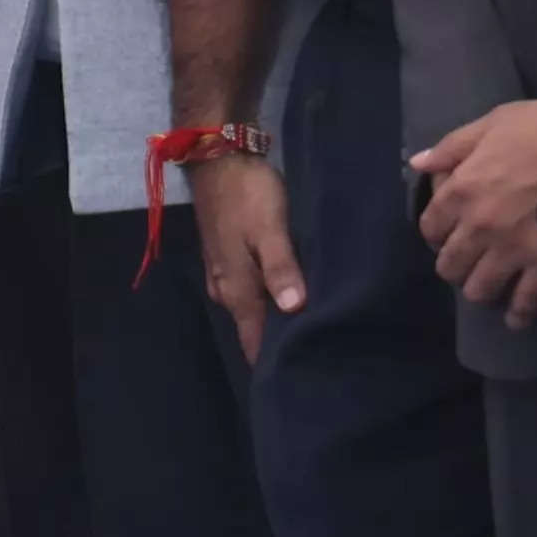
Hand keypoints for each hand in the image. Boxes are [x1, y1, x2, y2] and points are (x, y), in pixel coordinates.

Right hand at [191, 148, 296, 364]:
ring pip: (250, 309)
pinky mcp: (227, 257)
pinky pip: (249, 291)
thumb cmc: (247, 194)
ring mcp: (223, 272)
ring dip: (274, 320)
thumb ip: (281, 269)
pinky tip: (289, 297)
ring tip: (310, 329)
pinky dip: (268, 300)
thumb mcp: (270, 230)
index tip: (302, 381)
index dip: (273, 363)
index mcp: (235, 288)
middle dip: (279, 343)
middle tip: (319, 354)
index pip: (253, 341)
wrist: (217, 156)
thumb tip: (294, 310)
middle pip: (252, 329)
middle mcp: (225, 289)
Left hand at [412, 96, 536, 319]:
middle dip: (456, 266)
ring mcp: (513, 251)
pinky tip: (518, 315)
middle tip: (470, 262)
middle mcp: (480, 227)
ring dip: (483, 289)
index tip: (448, 235)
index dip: (437, 234)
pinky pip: (525, 302)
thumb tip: (419, 163)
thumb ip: (452, 147)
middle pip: (450, 267)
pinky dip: (519, 312)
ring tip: (493, 285)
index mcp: (461, 191)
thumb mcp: (492, 123)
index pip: (430, 229)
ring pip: (480, 290)